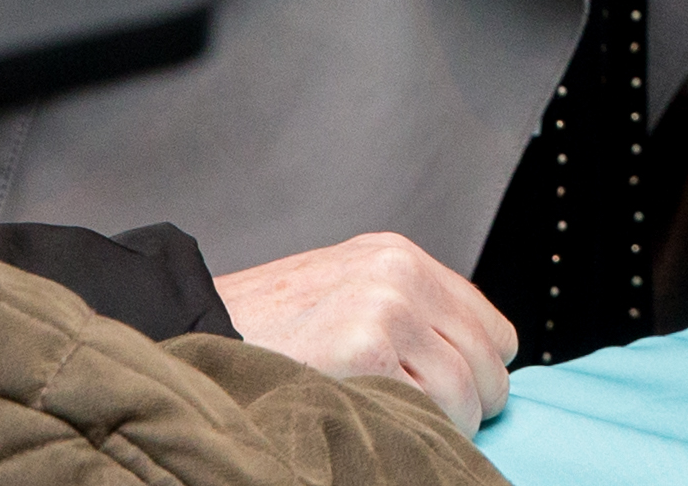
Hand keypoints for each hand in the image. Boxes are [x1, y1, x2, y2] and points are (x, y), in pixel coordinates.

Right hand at [212, 230, 515, 434]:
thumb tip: (463, 365)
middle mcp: (401, 274)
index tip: (446, 396)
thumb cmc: (263, 328)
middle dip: (465, 405)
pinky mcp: (367, 348)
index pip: (492, 331)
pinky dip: (408, 431)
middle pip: (488, 365)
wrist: (195, 331)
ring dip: (438, 425)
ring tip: (388, 423)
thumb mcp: (342, 292)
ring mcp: (387, 308)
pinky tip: (367, 420)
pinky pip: (430, 411)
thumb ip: (404, 313)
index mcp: (399, 257)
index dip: (474, 373)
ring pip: (467, 394)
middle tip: (415, 421)